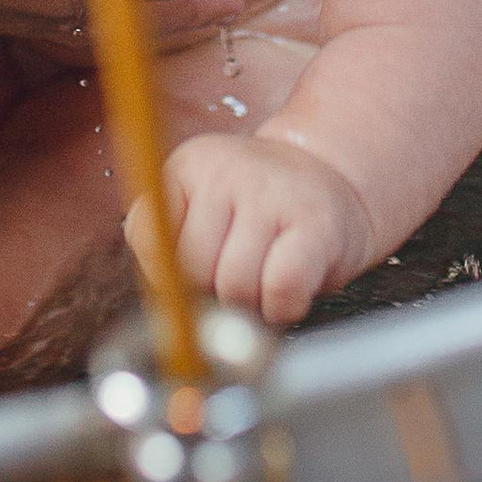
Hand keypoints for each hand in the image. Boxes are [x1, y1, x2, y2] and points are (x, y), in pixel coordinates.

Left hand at [156, 132, 371, 326]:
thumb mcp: (199, 210)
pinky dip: (281, 309)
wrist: (332, 181)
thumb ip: (166, 249)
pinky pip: (281, 289)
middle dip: (211, 295)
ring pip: (236, 285)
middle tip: (233, 285)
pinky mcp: (316, 223)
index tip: (190, 276)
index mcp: (187, 166)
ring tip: (263, 283)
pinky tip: (288, 293)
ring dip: (249, 307)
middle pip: (193, 268)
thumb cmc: (258, 212)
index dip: (167, 275)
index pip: (149, 238)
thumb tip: (166, 315)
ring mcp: (272, 192)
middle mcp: (226, 170)